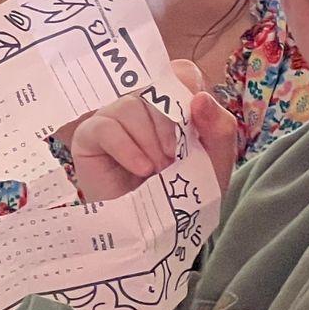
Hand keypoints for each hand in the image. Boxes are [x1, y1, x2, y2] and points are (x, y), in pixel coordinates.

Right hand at [67, 61, 237, 202]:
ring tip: (156, 171)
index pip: (180, 73)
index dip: (186, 89)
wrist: (157, 236)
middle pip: (154, 90)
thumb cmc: (186, 198)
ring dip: (150, 143)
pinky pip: (105, 125)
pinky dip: (127, 148)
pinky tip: (140, 169)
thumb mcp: (215, 166)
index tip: (193, 121)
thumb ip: (219, 130)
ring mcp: (112, 120)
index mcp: (173, 107)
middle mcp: (140, 107)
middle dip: (170, 127)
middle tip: (174, 160)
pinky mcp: (89, 138)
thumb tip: (200, 97)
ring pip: (130, 106)